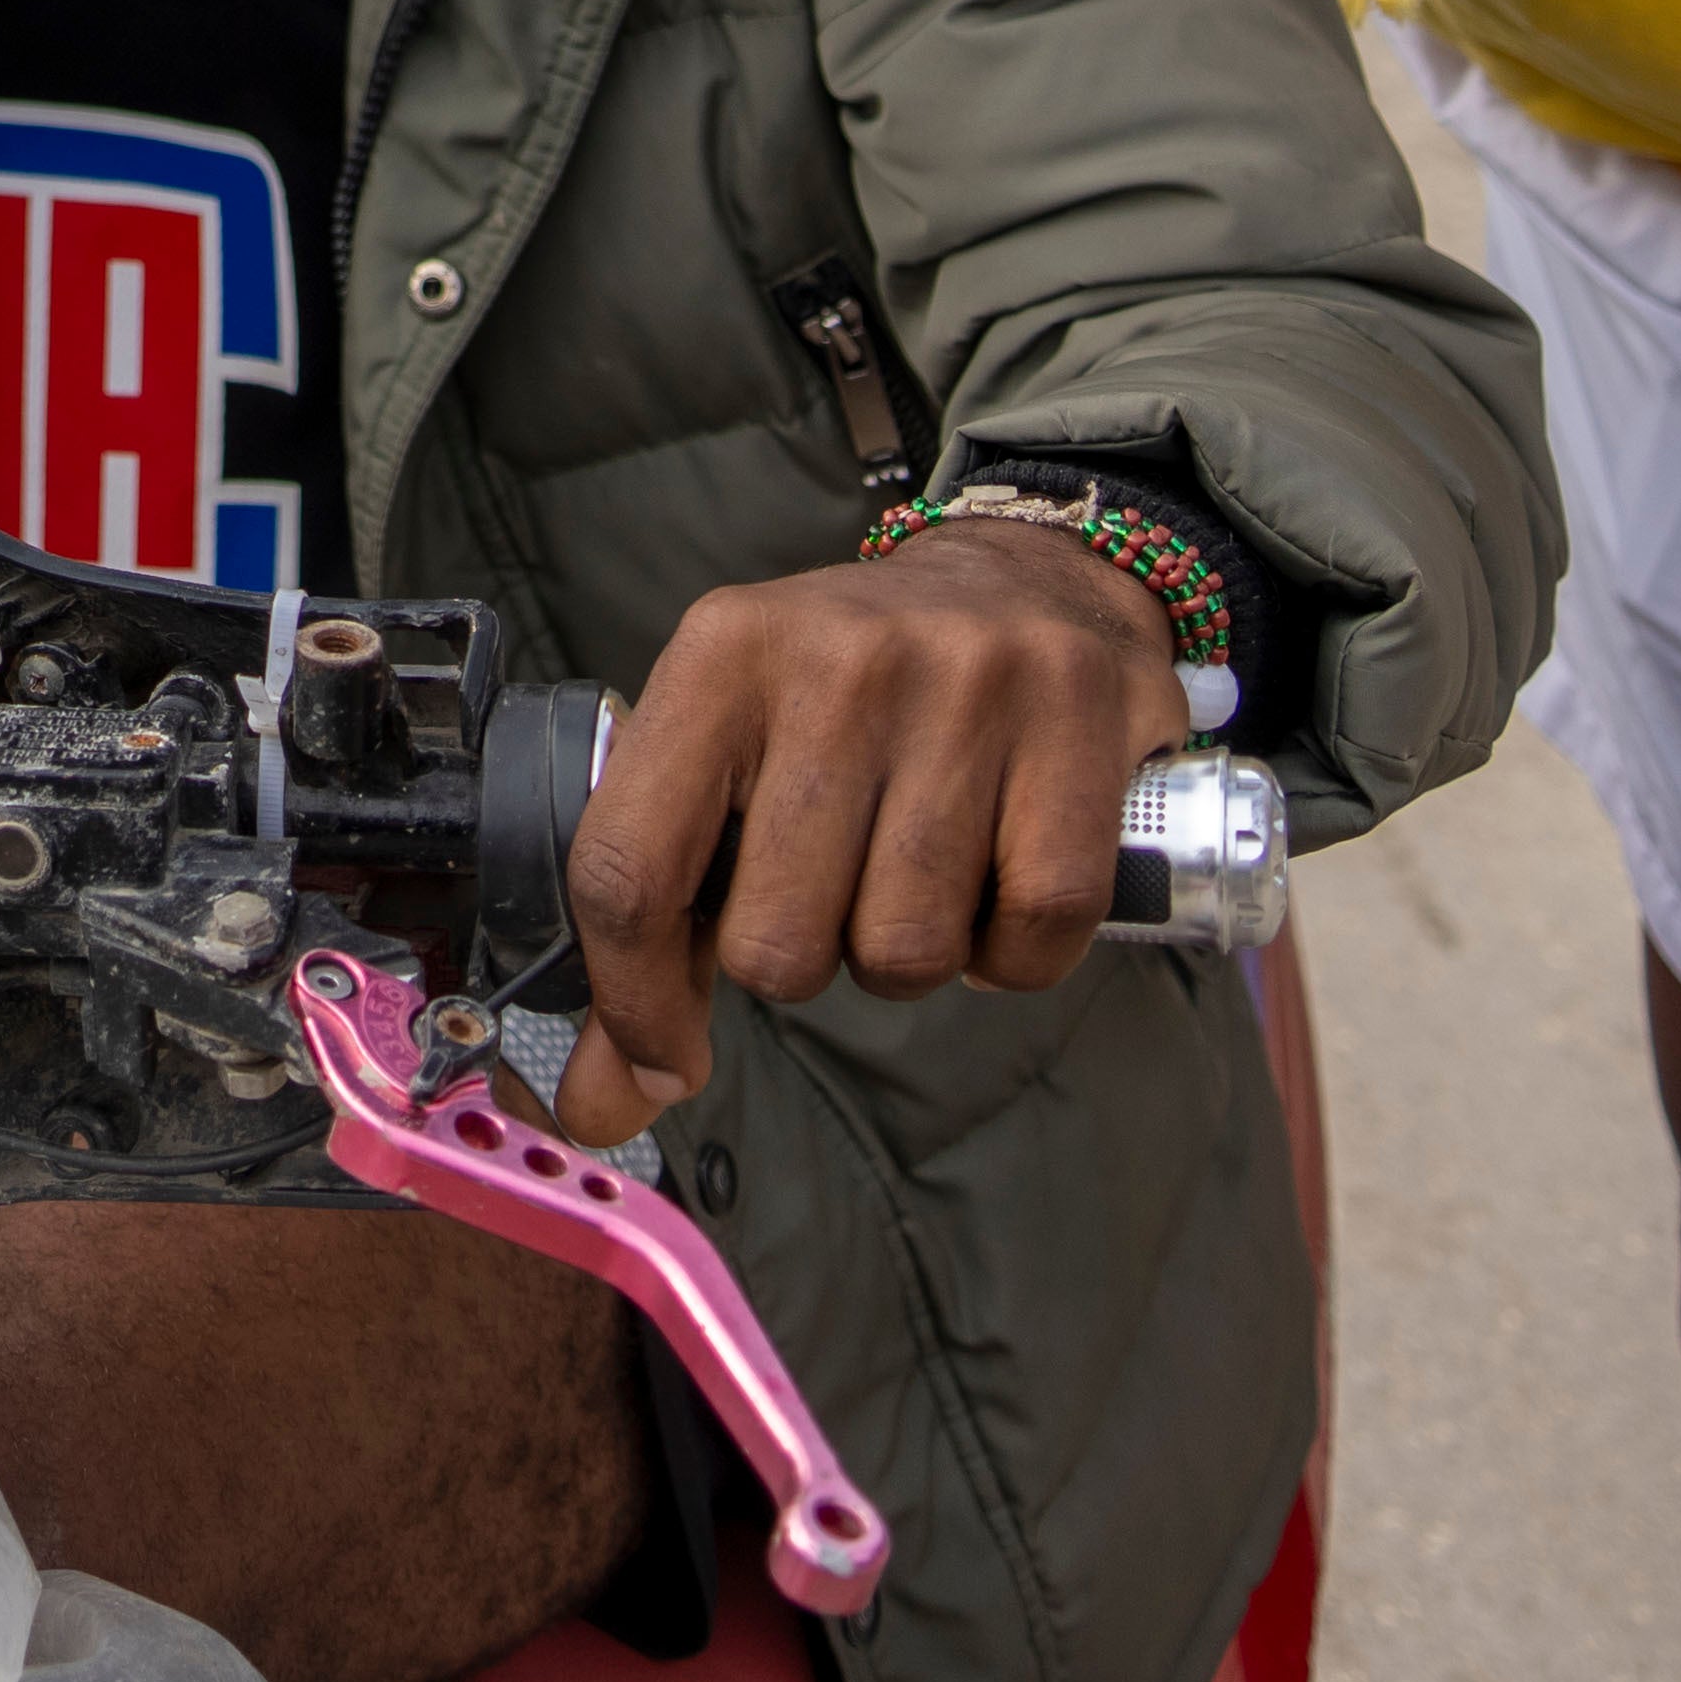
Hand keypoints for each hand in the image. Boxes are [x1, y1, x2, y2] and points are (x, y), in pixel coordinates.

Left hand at [549, 515, 1180, 1144]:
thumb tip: (600, 1104)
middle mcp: (837, 659)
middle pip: (777, 943)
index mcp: (721, 654)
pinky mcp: (1080, 723)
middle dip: (804, 959)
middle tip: (835, 892)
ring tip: (921, 875)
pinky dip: (1013, 954)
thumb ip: (655, 929)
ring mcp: (967, 685)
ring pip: (903, 952)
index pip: (631, 866)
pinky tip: (1002, 885)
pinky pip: (1032, 935)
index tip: (665, 1059)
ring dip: (908, 955)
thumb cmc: (852, 699)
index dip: (635, 999)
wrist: (1025, 577)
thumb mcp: (729, 759)